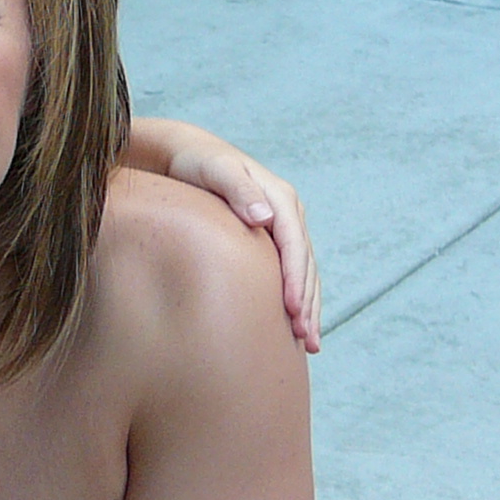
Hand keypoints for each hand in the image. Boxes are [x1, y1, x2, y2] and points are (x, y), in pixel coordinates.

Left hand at [133, 119, 321, 351]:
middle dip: (308, 303)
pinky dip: (297, 299)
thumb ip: (238, 189)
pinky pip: (291, 273)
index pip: (295, 245)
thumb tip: (264, 216)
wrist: (188, 155)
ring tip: (310, 344)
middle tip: (306, 340)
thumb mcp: (216, 170)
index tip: (293, 310)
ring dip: (309, 308)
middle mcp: (287, 214)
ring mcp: (283, 228)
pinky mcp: (272, 241)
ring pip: (304, 274)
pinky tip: (297, 326)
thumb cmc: (197, 163)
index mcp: (280, 198)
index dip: (296, 279)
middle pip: (306, 265)